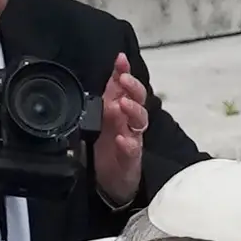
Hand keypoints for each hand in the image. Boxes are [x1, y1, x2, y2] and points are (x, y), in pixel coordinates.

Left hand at [93, 53, 148, 207]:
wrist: (110, 181)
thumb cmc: (106, 147)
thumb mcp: (101, 117)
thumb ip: (105, 95)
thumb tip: (109, 72)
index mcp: (118, 109)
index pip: (124, 87)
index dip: (123, 72)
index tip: (120, 59)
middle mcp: (128, 121)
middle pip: (138, 100)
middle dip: (132, 88)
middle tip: (124, 81)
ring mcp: (132, 139)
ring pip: (139, 121)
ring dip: (133, 111)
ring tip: (123, 105)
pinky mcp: (131, 158)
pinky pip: (132, 149)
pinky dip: (127, 143)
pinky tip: (122, 139)